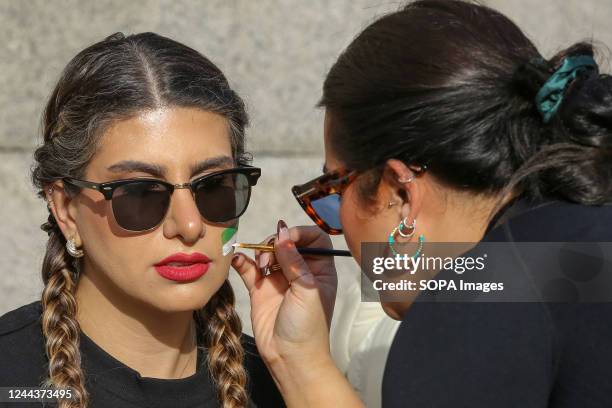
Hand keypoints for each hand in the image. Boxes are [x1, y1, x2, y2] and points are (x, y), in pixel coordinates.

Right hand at [231, 221, 337, 368]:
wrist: (291, 358)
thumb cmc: (308, 327)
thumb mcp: (307, 290)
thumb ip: (294, 260)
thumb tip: (282, 232)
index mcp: (320, 270)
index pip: (314, 238)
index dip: (301, 233)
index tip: (286, 237)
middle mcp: (300, 272)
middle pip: (286, 242)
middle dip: (276, 243)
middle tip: (269, 257)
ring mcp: (279, 280)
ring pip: (267, 253)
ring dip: (260, 253)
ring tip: (261, 268)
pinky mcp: (260, 290)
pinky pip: (249, 269)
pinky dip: (243, 262)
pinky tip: (238, 259)